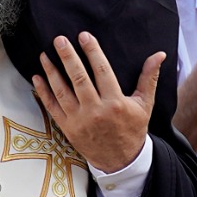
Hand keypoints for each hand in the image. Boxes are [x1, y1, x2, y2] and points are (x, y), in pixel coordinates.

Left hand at [32, 33, 162, 173]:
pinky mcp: (68, 128)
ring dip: (52, 71)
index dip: (93, 52)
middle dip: (68, 57)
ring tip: (45, 55)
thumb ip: (149, 78)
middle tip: (59, 40)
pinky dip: (43, 92)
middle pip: (78, 78)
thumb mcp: (145, 104)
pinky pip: (52, 107)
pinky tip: (38, 77)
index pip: (102, 71)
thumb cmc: (132, 130)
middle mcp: (96, 111)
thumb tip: (159, 55)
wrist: (120, 160)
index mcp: (115, 103)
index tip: (84, 36)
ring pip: (62, 91)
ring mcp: (79, 120)